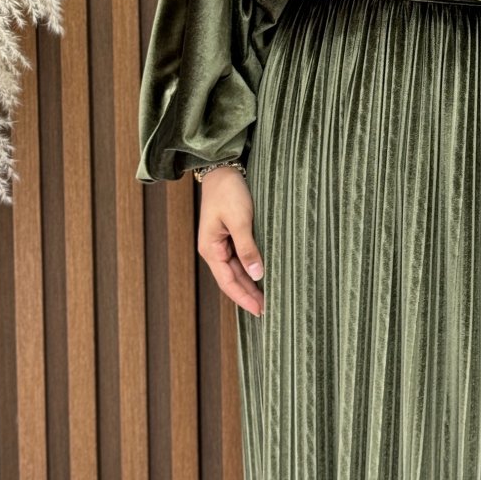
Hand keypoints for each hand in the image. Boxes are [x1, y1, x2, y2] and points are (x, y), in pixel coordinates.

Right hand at [196, 166, 265, 316]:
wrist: (223, 168)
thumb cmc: (229, 191)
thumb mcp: (240, 219)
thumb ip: (247, 247)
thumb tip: (256, 274)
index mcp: (211, 249)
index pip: (228, 282)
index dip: (244, 298)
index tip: (260, 311)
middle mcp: (214, 250)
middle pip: (232, 279)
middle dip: (249, 295)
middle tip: (269, 309)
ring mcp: (222, 243)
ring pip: (237, 271)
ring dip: (251, 284)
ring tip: (268, 297)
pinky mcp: (230, 235)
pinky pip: (240, 259)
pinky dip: (251, 268)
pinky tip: (262, 275)